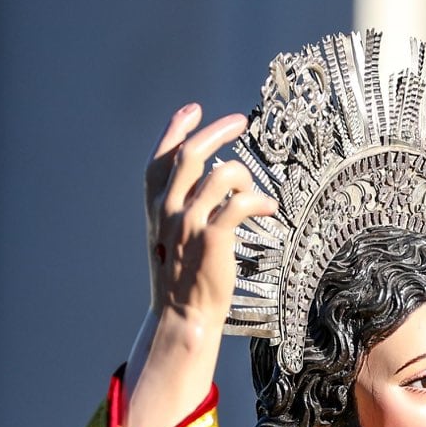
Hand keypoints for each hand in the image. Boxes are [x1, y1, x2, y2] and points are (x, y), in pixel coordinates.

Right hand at [143, 104, 278, 341]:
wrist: (182, 316)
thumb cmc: (182, 278)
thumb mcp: (170, 237)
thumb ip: (180, 208)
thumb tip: (207, 181)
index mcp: (155, 207)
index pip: (160, 157)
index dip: (176, 128)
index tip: (194, 110)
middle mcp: (168, 210)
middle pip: (190, 154)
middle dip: (217, 131)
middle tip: (240, 122)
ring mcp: (188, 224)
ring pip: (220, 175)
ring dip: (244, 176)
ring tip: (255, 192)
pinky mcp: (212, 240)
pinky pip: (239, 204)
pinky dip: (259, 200)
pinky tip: (269, 208)